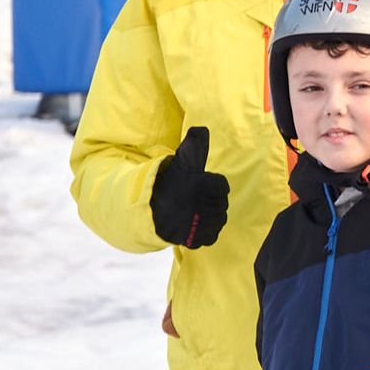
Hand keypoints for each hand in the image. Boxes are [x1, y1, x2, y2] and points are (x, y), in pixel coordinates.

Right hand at [150, 126, 230, 248]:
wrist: (148, 213)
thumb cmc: (167, 185)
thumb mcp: (180, 163)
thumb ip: (194, 146)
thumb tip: (202, 129)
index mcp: (202, 186)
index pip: (221, 185)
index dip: (210, 184)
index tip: (198, 184)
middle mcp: (205, 206)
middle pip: (221, 202)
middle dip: (210, 199)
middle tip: (194, 197)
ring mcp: (202, 225)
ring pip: (218, 218)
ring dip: (210, 214)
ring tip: (194, 210)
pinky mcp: (198, 239)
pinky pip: (211, 234)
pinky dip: (205, 230)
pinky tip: (195, 223)